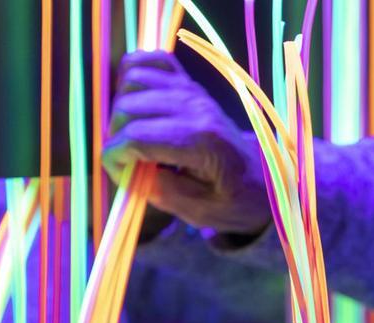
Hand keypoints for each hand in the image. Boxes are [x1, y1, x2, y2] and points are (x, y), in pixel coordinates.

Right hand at [103, 50, 270, 234]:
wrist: (257, 177)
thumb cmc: (232, 199)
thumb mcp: (200, 212)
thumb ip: (161, 192)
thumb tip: (127, 169)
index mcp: (203, 143)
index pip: (137, 137)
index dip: (115, 158)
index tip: (121, 176)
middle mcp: (196, 108)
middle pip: (128, 108)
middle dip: (116, 137)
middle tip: (129, 160)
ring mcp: (193, 91)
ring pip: (133, 80)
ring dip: (122, 108)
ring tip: (133, 135)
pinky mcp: (190, 83)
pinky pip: (153, 60)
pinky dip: (135, 74)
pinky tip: (135, 100)